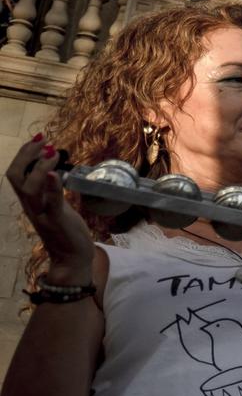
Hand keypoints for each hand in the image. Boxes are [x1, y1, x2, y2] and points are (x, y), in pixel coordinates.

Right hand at [7, 136, 95, 280]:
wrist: (72, 258)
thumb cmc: (65, 229)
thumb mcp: (55, 205)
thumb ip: (51, 189)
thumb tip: (53, 168)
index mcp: (30, 201)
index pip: (15, 174)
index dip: (23, 154)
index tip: (38, 138)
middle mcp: (31, 206)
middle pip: (15, 177)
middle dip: (26, 155)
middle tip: (45, 141)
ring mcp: (42, 214)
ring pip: (27, 189)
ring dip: (39, 167)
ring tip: (54, 153)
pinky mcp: (57, 221)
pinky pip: (50, 203)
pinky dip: (51, 187)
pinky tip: (54, 173)